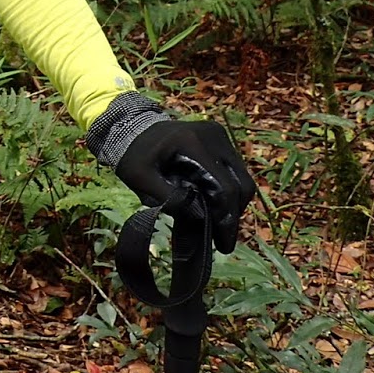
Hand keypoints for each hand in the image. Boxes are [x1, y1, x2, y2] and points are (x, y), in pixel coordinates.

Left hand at [116, 119, 255, 251]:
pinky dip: (229, 191)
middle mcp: (213, 135)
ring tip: (219, 225)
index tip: (223, 245)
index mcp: (193, 142)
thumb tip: (199, 218)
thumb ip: (168, 198)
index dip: (225, 219)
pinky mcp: (220, 139)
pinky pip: (235, 170)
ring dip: (233, 204)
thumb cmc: (133, 155)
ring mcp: (219, 136)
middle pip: (241, 183)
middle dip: (233, 215)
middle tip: (223, 240)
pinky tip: (215, 206)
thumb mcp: (140, 178)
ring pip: (242, 178)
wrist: (131, 127)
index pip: (223, 186)